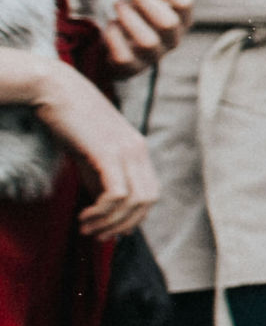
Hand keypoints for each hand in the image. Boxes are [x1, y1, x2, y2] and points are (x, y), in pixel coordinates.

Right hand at [1, 53, 156, 237]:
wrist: (55, 89)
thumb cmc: (70, 122)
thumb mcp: (91, 155)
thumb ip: (101, 180)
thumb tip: (107, 212)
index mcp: (139, 150)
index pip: (151, 194)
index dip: (134, 218)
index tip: (110, 231)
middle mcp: (139, 150)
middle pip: (148, 201)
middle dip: (124, 225)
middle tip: (97, 236)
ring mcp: (127, 150)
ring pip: (135, 201)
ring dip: (111, 223)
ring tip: (87, 229)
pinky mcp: (108, 152)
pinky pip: (117, 193)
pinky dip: (103, 212)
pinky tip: (85, 216)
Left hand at [99, 0, 191, 71]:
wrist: (122, 50)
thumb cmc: (139, 16)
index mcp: (181, 20)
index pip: (184, 2)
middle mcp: (172, 40)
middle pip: (168, 22)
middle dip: (145, 0)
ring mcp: (152, 56)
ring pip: (147, 41)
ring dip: (130, 19)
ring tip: (117, 4)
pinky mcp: (131, 68)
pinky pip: (123, 57)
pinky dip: (114, 39)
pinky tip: (109, 26)